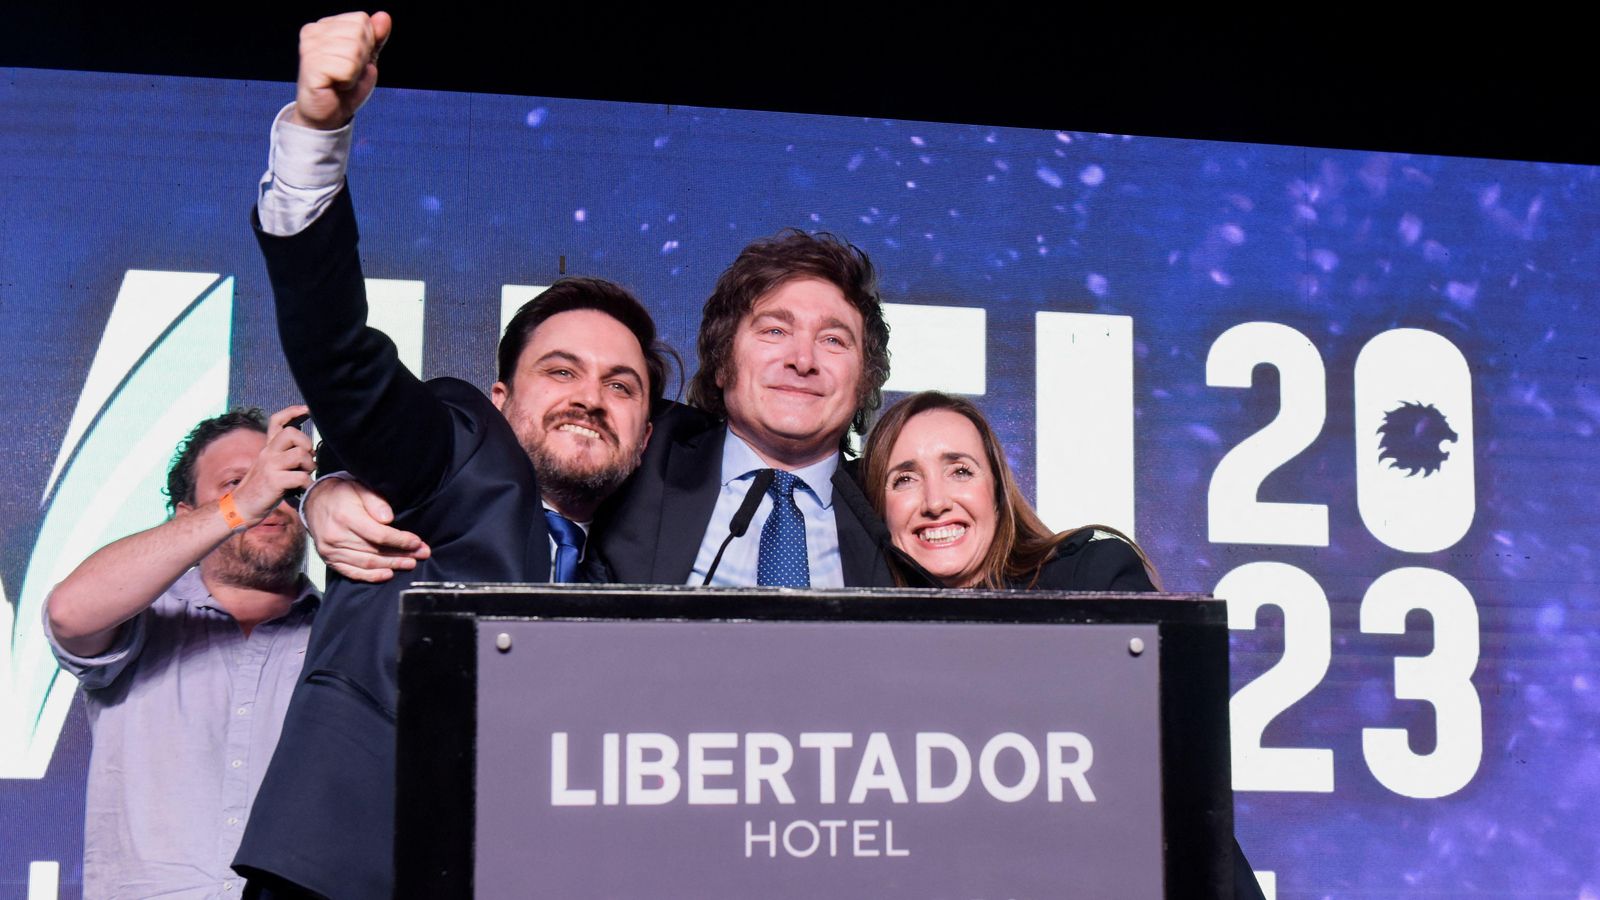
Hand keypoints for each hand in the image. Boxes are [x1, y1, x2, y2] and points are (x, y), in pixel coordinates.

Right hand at [230, 405, 315, 524]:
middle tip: (307, 459)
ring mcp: (270, 466)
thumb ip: (285, 456)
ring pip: (300, 454)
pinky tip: (303, 490)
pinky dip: (307, 484)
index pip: (277, 421)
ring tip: (305, 476)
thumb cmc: (262, 490)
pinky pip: (301, 477)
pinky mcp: (274, 481)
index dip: (293, 412)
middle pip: (292, 433)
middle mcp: (267, 453)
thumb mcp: (271, 468)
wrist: (240, 508)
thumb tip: (311, 452)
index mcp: (267, 448)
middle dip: (307, 444)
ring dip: (310, 466)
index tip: (307, 409)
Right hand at [291, 11, 392, 130]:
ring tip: (340, 79)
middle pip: (359, 32)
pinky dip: (347, 81)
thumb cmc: (345, 87)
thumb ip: (375, 38)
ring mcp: (309, 47)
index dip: (367, 45)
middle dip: (361, 58)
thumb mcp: (366, 59)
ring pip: (353, 50)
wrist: (328, 115)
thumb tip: (384, 16)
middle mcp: (314, 31)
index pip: (362, 20)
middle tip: (347, 73)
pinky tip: (335, 85)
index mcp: (326, 25)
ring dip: (354, 71)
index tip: (354, 62)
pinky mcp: (310, 65)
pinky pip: (346, 68)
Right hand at [303, 476, 429, 582]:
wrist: (315, 502)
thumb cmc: (342, 494)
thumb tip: (388, 518)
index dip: (401, 540)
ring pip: (366, 564)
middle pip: (375, 551)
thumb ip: (375, 501)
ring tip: (410, 564)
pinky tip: (388, 574)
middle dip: (402, 554)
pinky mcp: (329, 559)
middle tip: (421, 555)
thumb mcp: (360, 488)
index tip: (417, 542)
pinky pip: (352, 572)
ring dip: (391, 565)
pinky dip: (371, 576)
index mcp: (345, 517)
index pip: (379, 535)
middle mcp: (336, 536)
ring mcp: (331, 550)